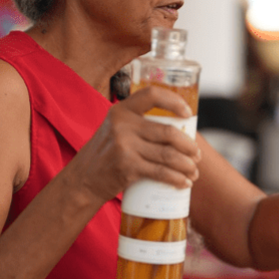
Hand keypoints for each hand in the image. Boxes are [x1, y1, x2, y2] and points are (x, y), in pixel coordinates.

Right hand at [68, 86, 200, 203]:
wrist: (83, 180)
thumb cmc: (106, 154)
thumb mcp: (116, 129)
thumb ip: (138, 124)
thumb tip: (177, 128)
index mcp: (122, 110)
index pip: (152, 95)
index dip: (174, 101)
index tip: (188, 113)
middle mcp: (123, 124)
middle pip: (168, 132)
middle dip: (189, 146)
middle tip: (196, 155)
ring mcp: (124, 146)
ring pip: (168, 155)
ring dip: (187, 165)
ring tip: (193, 171)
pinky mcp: (127, 167)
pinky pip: (161, 172)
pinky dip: (177, 179)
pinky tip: (184, 182)